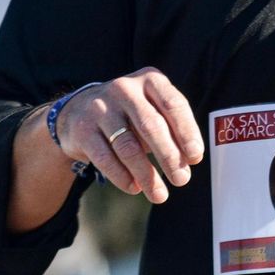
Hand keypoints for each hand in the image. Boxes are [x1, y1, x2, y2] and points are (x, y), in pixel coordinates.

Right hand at [55, 67, 203, 202]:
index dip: (187, 132)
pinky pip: (105, 158)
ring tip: (159, 194)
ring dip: (146, 174)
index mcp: (150, 80)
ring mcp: (101, 108)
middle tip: (182, 179)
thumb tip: (190, 160)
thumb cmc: (129, 113)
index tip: (196, 157)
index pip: (174, 105)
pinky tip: (134, 188)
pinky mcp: (82, 130)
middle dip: (169, 156)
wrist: (78, 110)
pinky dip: (122, 176)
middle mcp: (125, 89)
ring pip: (128, 146)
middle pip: (151, 126)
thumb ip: (172, 128)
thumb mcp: (152, 109)